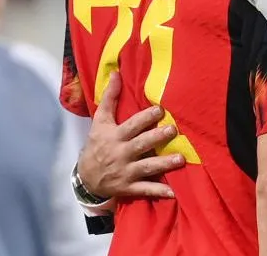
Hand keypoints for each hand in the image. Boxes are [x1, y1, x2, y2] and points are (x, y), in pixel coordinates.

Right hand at [77, 73, 185, 198]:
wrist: (85, 176)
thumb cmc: (97, 143)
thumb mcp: (100, 120)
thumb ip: (110, 97)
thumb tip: (115, 72)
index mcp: (114, 136)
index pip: (131, 126)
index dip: (144, 118)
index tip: (160, 110)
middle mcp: (120, 154)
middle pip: (140, 145)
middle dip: (156, 138)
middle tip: (173, 130)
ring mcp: (125, 172)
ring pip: (146, 167)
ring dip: (163, 164)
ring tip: (181, 159)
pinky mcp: (129, 187)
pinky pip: (144, 190)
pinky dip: (158, 192)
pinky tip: (173, 193)